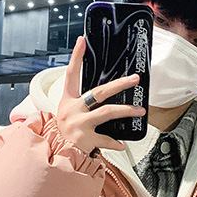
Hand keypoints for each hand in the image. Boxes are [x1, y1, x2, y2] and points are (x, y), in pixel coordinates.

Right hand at [56, 35, 144, 152]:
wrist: (57, 156)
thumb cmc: (65, 134)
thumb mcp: (68, 115)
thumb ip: (84, 106)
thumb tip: (105, 95)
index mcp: (68, 101)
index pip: (71, 74)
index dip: (76, 57)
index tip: (82, 41)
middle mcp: (72, 110)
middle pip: (99, 92)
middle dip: (119, 84)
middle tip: (135, 79)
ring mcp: (79, 124)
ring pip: (107, 112)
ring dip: (126, 110)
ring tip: (140, 110)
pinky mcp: (85, 140)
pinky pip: (106, 139)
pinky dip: (116, 143)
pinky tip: (122, 145)